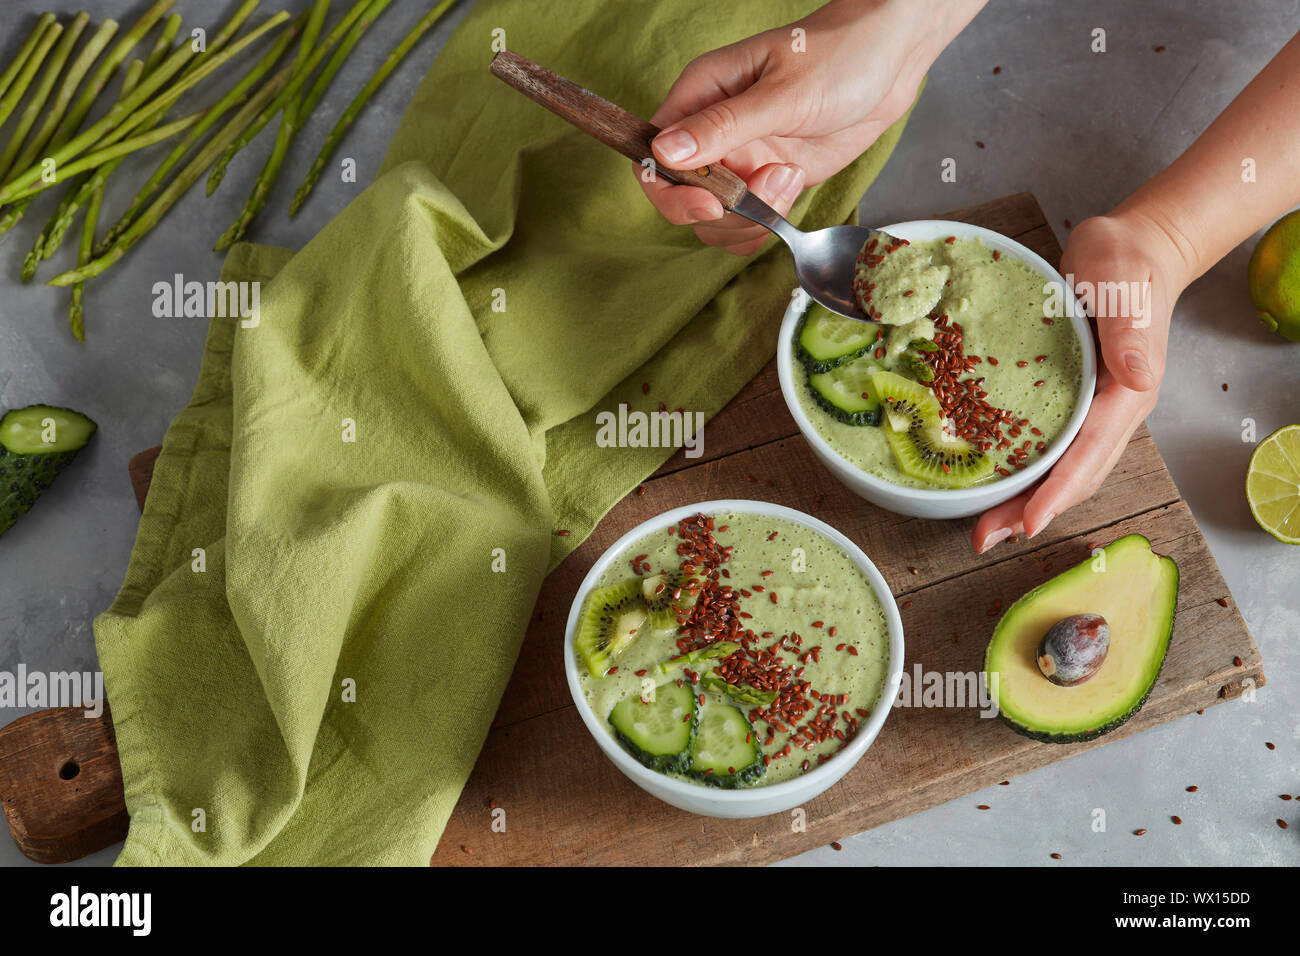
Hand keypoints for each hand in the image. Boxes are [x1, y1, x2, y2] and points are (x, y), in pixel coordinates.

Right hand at [638, 0, 982, 254]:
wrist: (891, 60)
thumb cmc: (839, 54)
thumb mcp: (782, 92)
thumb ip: (723, 126)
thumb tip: (665, 152)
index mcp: (699, 97)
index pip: (652, 157)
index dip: (670, 190)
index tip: (710, 203)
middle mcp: (712, 134)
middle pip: (682, 199)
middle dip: (721, 212)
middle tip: (766, 188)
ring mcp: (740, 160)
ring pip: (716, 219)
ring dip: (749, 218)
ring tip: (788, 177)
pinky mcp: (767, 180)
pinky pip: (748, 222)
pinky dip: (767, 222)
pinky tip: (794, 185)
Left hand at [972, 212, 1189, 551]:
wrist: (1134, 250)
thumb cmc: (1127, 264)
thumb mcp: (1124, 285)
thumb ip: (1129, 330)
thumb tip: (1135, 376)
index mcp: (1128, 393)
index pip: (1091, 453)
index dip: (1058, 491)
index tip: (1028, 523)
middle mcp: (1113, 412)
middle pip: (1074, 475)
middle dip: (1031, 511)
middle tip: (985, 538)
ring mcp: (1094, 411)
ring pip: (1062, 469)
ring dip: (1024, 500)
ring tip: (985, 526)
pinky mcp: (1074, 403)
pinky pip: (1049, 447)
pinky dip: (1024, 471)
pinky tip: (992, 482)